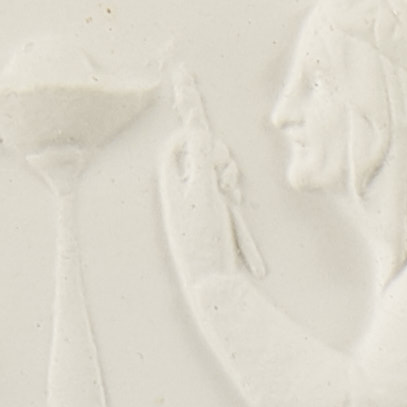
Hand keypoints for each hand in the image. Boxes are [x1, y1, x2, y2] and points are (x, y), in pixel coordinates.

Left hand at [158, 69, 264, 288]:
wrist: (211, 276)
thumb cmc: (202, 238)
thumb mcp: (203, 194)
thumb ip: (201, 159)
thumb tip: (197, 130)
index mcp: (172, 184)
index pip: (173, 146)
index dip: (190, 135)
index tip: (207, 137)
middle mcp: (183, 189)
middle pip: (198, 153)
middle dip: (217, 156)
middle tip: (225, 169)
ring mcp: (198, 199)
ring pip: (214, 169)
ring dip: (227, 173)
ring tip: (231, 191)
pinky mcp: (212, 210)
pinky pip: (222, 188)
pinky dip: (230, 189)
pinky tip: (235, 201)